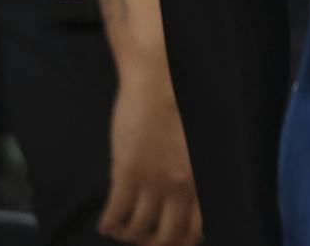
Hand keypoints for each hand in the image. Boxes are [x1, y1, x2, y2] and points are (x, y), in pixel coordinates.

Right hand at [99, 69, 201, 245]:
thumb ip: (196, 169)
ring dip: (128, 234)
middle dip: (153, 244)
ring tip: (122, 230)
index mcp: (202, 178)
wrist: (161, 80)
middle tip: (144, 240)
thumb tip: (187, 190)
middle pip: (167, 236)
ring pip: (138, 229)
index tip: (171, 240)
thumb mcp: (200, 143)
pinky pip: (116, 213)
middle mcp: (180, 187)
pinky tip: (107, 222)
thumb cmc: (185, 103)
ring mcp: (153, 182)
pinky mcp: (127, 173)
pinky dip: (110, 224)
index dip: (182, 241)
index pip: (197, 229)